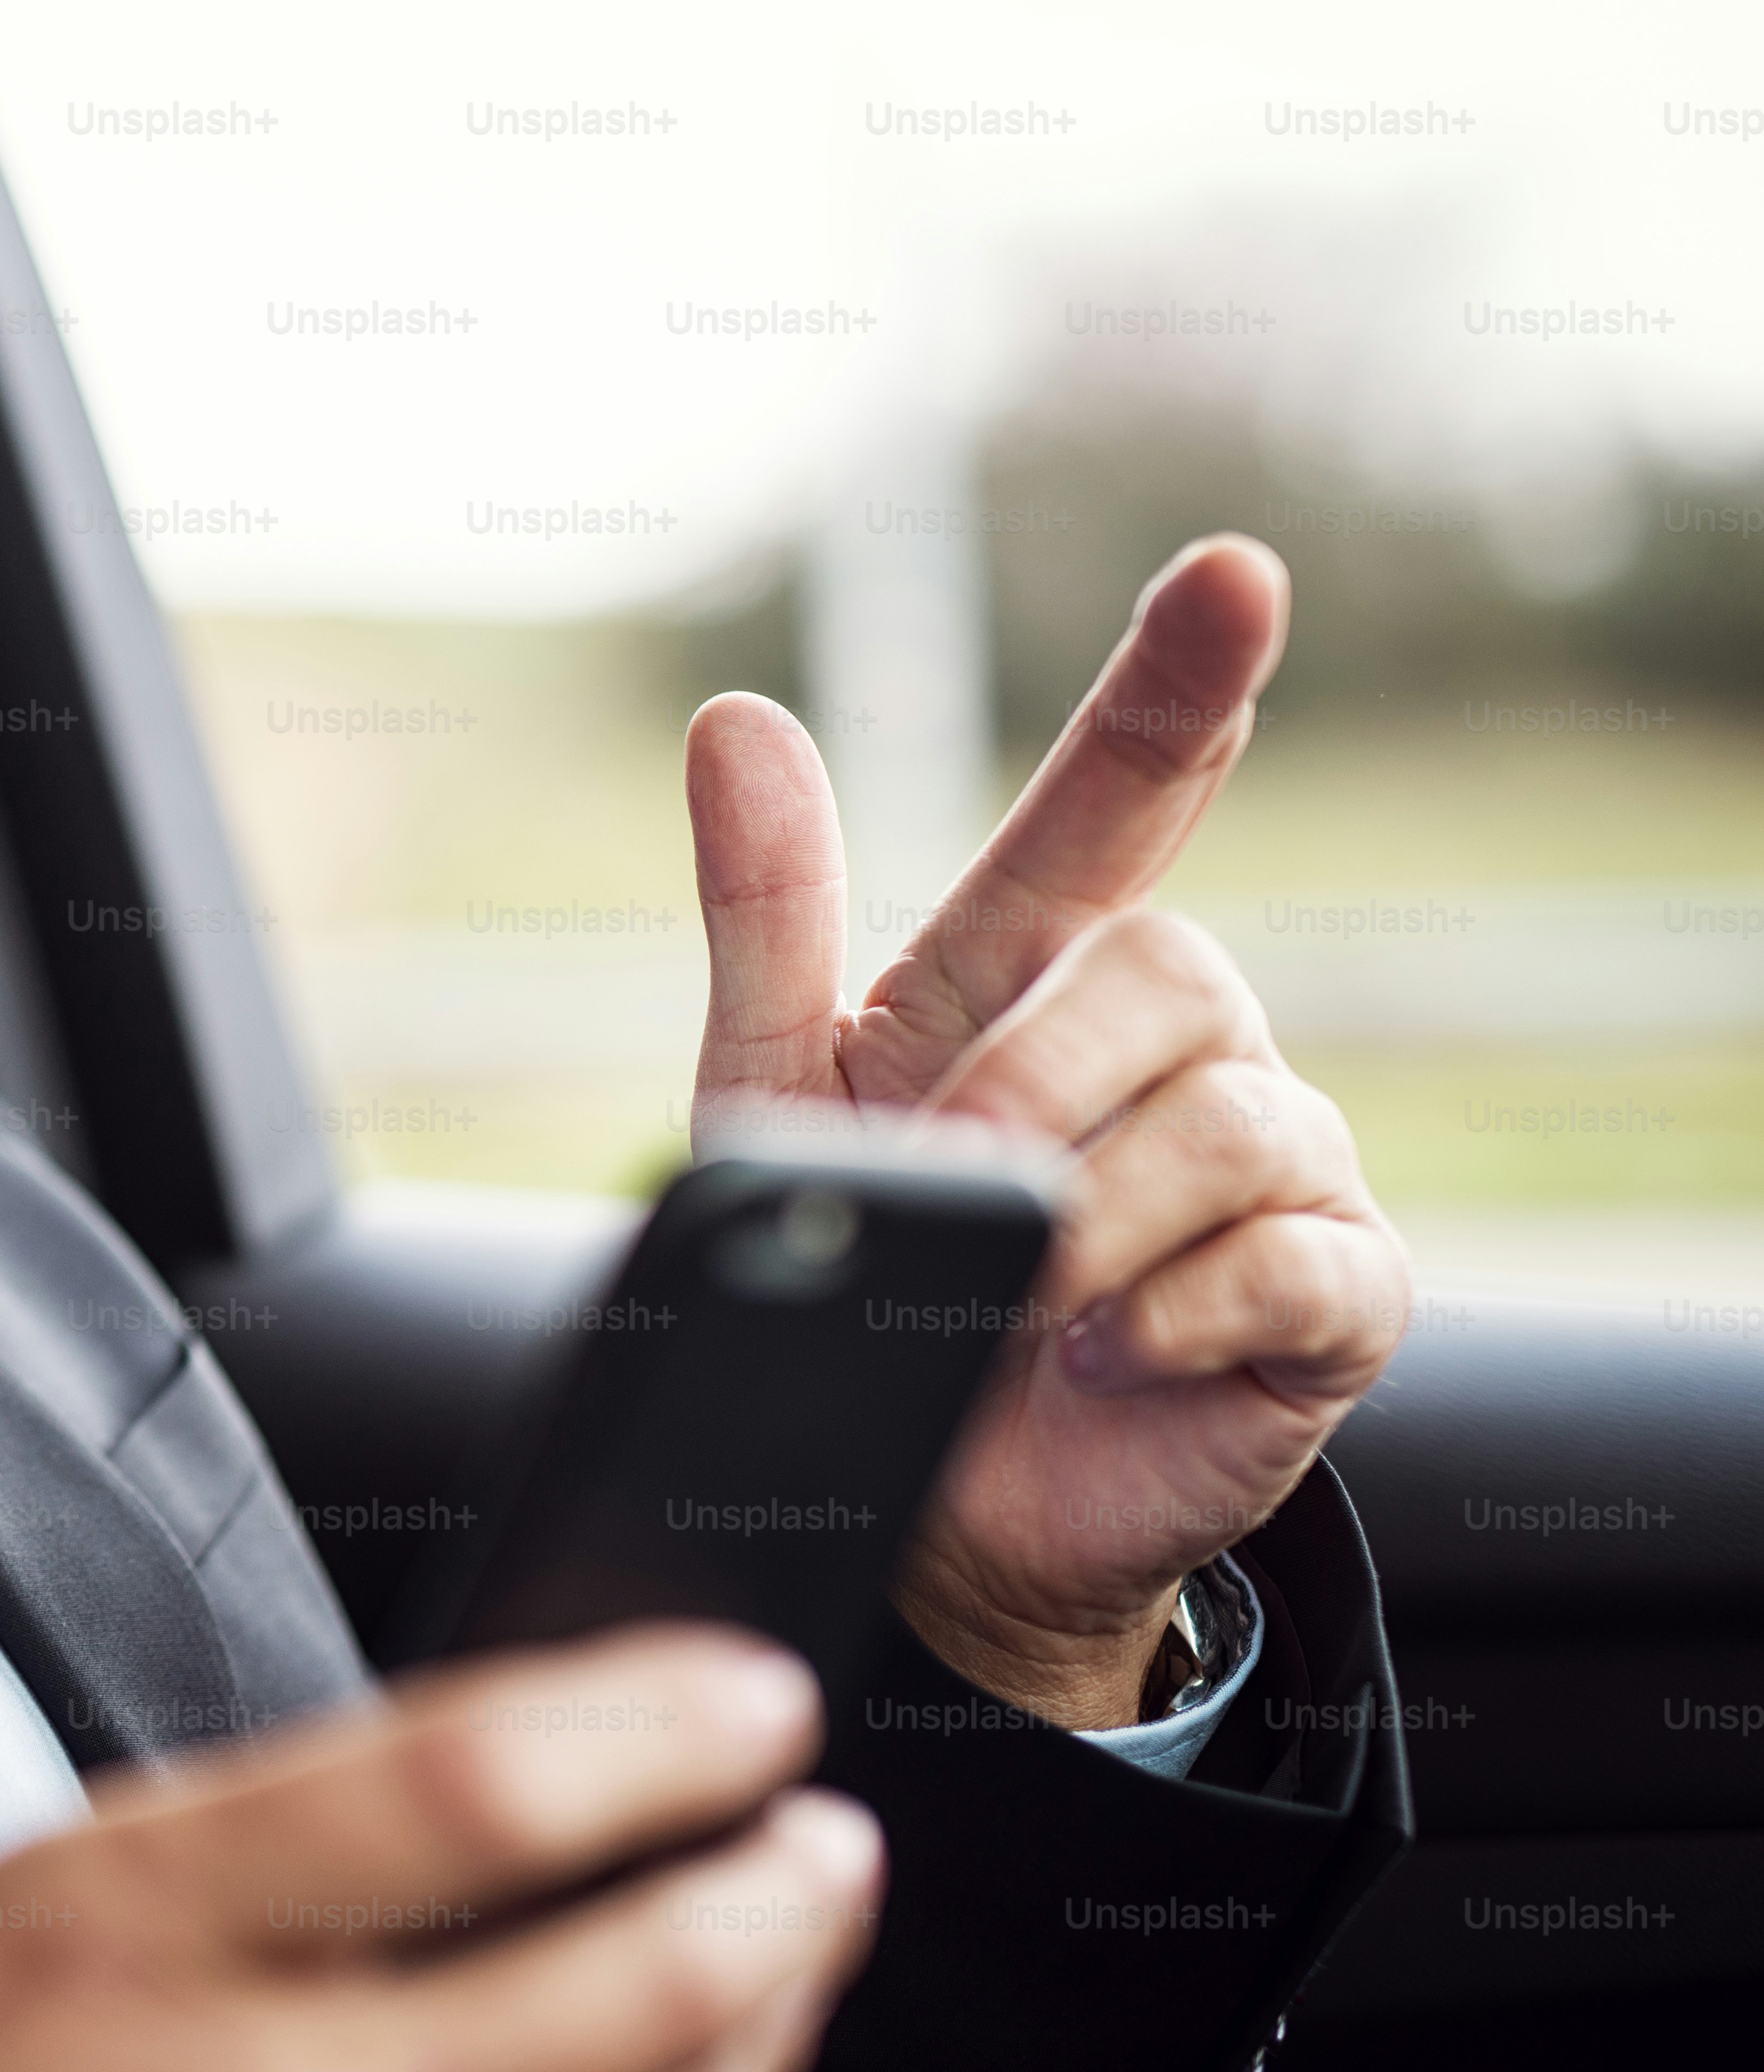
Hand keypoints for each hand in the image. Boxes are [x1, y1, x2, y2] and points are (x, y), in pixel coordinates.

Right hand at [0, 1625, 880, 2071]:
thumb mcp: (33, 1894)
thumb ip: (257, 1851)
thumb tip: (521, 1785)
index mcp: (127, 1920)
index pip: (456, 1793)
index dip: (649, 1731)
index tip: (756, 1695)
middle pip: (607, 1997)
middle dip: (769, 1905)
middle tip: (830, 1841)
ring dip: (757, 2038)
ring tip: (791, 1954)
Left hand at [683, 536, 1409, 1726]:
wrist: (930, 1497)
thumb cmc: (868, 1275)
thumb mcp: (775, 1096)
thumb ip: (766, 914)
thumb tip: (736, 718)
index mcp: (1055, 971)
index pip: (1127, 795)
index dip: (1177, 684)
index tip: (1233, 574)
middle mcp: (1189, 1040)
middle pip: (1166, 968)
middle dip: (1036, 1083)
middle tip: (957, 1191)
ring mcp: (1280, 1163)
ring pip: (1229, 1119)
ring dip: (1094, 1215)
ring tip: (1023, 1290)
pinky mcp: (1335, 1294)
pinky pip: (1290, 1261)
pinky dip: (1177, 1308)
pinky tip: (1110, 1346)